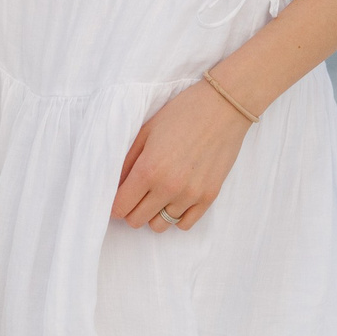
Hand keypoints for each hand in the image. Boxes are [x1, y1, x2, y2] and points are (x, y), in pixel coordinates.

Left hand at [113, 81, 250, 232]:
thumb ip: (127, 161)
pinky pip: (184, 225)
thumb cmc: (180, 114)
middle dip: (130, 209)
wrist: (222, 109)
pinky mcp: (209, 198)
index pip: (120, 207)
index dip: (114, 204)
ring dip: (152, 214)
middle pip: (137, 220)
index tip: (117, 197)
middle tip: (134, 194)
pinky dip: (175, 216)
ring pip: (160, 226)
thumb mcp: (145, 132)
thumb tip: (115, 184)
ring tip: (155, 195)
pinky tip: (173, 199)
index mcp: (149, 169)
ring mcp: (191, 195)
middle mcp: (169, 187)